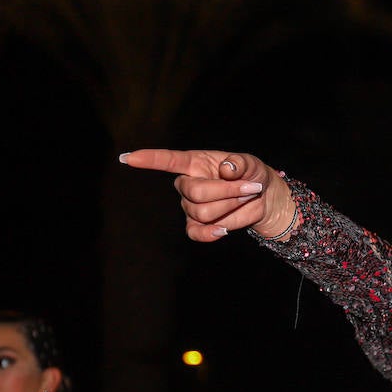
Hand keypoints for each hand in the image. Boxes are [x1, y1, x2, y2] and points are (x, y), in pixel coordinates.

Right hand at [120, 149, 295, 241]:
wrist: (263, 198)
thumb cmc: (251, 174)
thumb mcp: (250, 163)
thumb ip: (239, 163)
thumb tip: (226, 169)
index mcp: (194, 162)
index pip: (168, 160)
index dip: (149, 159)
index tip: (128, 158)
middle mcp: (187, 184)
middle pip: (196, 192)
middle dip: (227, 192)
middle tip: (250, 188)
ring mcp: (190, 207)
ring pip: (203, 212)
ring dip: (231, 206)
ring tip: (246, 198)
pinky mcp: (198, 225)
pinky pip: (197, 233)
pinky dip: (211, 233)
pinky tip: (223, 229)